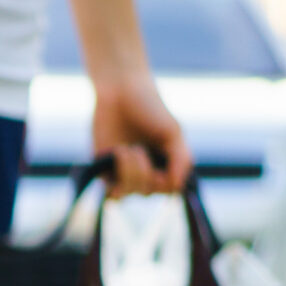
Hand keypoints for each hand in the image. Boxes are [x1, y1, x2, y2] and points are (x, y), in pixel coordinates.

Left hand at [91, 74, 192, 195]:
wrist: (120, 92)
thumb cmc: (151, 108)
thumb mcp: (174, 133)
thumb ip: (181, 160)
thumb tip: (177, 186)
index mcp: (167, 164)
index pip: (169, 189)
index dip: (163, 182)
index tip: (159, 164)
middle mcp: (147, 172)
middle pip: (147, 192)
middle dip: (142, 173)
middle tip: (136, 149)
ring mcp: (124, 172)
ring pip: (127, 193)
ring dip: (127, 173)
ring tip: (124, 150)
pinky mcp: (104, 169)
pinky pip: (109, 191)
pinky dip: (113, 178)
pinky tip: (115, 155)